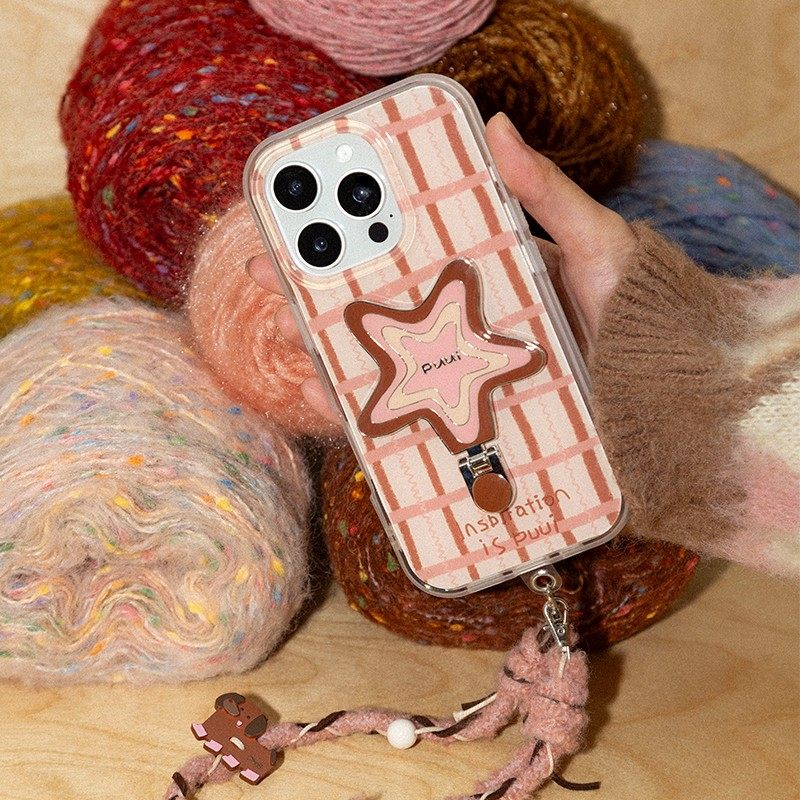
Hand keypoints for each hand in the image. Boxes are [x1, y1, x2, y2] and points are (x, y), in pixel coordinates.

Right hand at [247, 112, 635, 424]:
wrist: (666, 396)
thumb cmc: (634, 310)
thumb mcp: (595, 241)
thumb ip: (547, 192)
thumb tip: (499, 124)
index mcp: (481, 274)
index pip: (404, 249)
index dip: (348, 235)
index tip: (300, 220)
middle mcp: (462, 322)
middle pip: (377, 306)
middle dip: (316, 290)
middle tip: (269, 276)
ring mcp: (463, 373)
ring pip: (381, 360)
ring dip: (327, 350)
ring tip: (292, 337)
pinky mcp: (470, 418)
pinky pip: (410, 416)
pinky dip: (368, 412)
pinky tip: (335, 402)